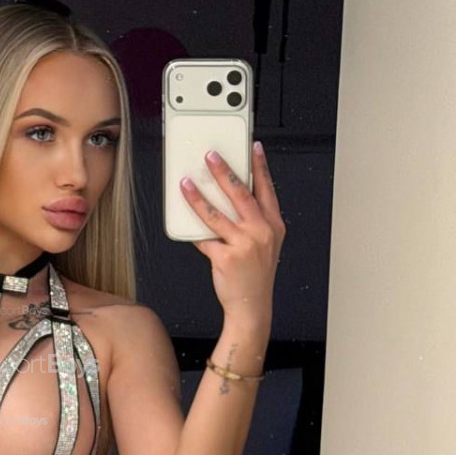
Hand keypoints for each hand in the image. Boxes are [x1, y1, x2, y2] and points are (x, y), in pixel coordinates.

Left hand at [179, 142, 285, 322]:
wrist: (252, 306)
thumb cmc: (256, 275)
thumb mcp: (264, 245)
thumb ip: (251, 222)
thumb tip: (225, 199)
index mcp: (273, 225)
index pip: (267, 189)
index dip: (260, 167)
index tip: (253, 148)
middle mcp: (261, 232)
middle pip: (241, 194)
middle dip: (224, 171)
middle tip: (211, 156)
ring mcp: (244, 245)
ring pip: (217, 214)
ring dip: (198, 196)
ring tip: (187, 183)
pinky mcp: (226, 258)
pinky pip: (204, 238)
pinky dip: (192, 229)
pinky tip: (182, 217)